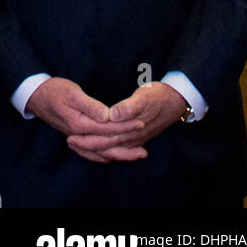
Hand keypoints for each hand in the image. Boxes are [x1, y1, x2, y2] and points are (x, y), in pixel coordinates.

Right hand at [26, 77, 147, 162]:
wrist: (36, 97)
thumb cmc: (54, 91)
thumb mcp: (72, 93)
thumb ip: (90, 106)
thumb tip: (107, 115)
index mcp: (79, 124)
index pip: (107, 129)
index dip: (125, 127)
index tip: (141, 124)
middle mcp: (78, 135)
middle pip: (106, 146)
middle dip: (126, 148)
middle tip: (144, 151)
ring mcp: (77, 138)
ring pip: (100, 153)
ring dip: (118, 155)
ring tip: (135, 156)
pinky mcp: (76, 137)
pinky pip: (92, 152)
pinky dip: (104, 156)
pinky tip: (114, 156)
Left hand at [67, 82, 187, 161]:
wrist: (177, 100)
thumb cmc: (159, 96)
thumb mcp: (144, 96)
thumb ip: (128, 107)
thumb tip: (112, 115)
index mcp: (130, 131)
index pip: (104, 141)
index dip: (86, 140)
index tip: (70, 136)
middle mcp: (131, 139)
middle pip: (105, 148)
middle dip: (86, 146)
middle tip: (69, 142)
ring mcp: (134, 140)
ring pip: (111, 150)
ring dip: (95, 149)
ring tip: (79, 145)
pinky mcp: (137, 137)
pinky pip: (118, 148)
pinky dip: (106, 149)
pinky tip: (101, 147)